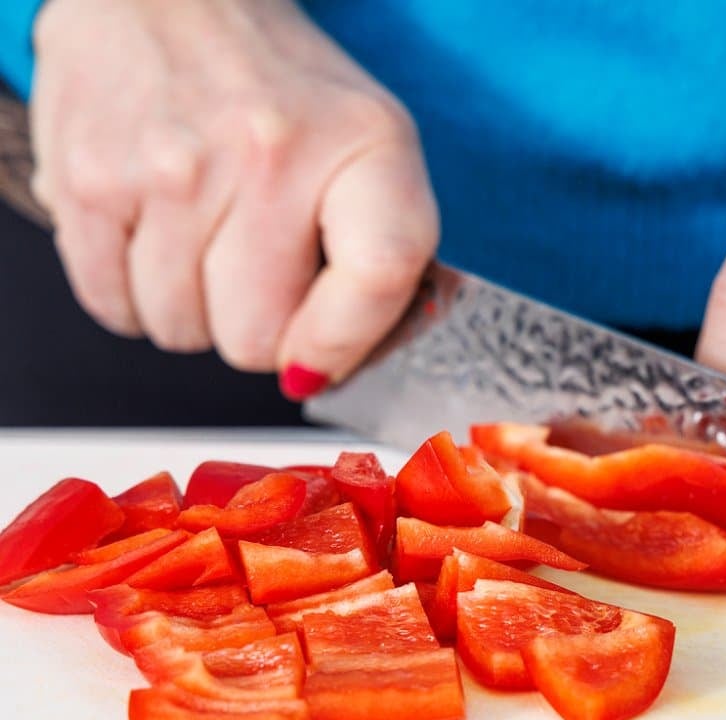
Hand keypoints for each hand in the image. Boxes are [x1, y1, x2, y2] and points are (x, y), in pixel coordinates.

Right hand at [30, 0, 437, 397]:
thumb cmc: (285, 91)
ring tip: (205, 235)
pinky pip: (112, 307)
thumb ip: (383, 260)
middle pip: (257, 339)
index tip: (321, 357)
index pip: (378, 276)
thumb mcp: (374, 149)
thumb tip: (329, 370)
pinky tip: (155, 235)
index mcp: (364, 145)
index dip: (346, 344)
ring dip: (194, 308)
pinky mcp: (90, 179)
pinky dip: (134, 293)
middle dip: (259, 329)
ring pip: (182, 332)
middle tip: (258, 269)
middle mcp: (268, 153)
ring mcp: (171, 169)